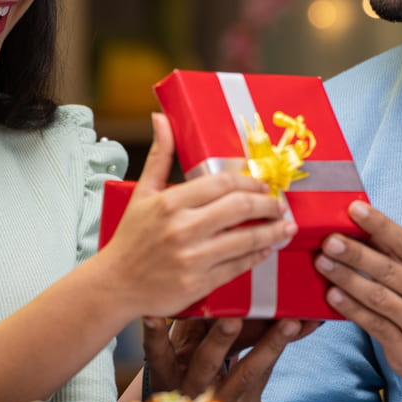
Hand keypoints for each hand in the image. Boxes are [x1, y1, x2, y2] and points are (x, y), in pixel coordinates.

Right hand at [102, 113, 296, 317]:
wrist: (116, 284)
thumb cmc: (130, 237)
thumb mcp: (142, 193)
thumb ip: (159, 155)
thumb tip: (161, 118)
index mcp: (169, 203)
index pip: (222, 183)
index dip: (249, 181)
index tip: (263, 184)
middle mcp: (182, 229)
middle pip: (240, 208)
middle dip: (267, 204)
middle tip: (279, 203)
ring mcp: (192, 258)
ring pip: (245, 239)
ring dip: (272, 231)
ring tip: (286, 225)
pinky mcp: (199, 283)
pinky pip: (237, 266)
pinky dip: (257, 256)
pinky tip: (266, 249)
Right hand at [142, 316, 319, 401]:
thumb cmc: (192, 381)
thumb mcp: (177, 368)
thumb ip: (183, 336)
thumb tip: (185, 296)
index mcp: (170, 379)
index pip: (159, 356)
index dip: (154, 336)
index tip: (151, 313)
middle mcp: (194, 392)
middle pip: (206, 364)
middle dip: (220, 341)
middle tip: (232, 319)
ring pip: (247, 373)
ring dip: (269, 345)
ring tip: (289, 323)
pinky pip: (267, 375)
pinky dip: (282, 349)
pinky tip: (300, 329)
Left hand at [315, 200, 401, 384]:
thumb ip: (401, 256)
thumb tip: (364, 225)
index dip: (380, 225)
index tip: (354, 209)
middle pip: (390, 271)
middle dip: (355, 253)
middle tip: (329, 240)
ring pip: (378, 297)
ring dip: (347, 278)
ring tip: (322, 263)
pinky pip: (373, 324)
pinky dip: (350, 307)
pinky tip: (332, 295)